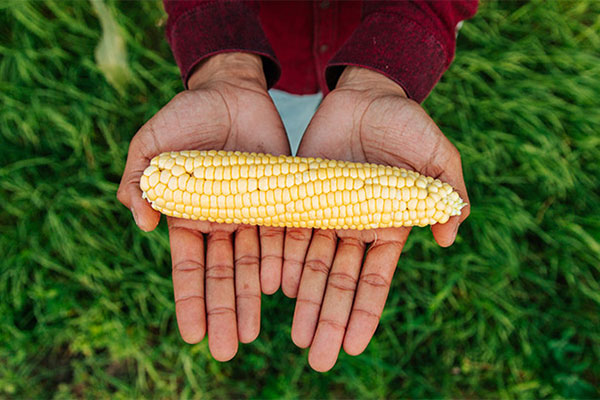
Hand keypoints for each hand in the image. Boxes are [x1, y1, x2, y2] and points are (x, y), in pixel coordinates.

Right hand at [117, 53, 289, 360]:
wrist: (231, 90)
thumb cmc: (186, 115)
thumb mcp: (151, 142)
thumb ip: (137, 179)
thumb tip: (141, 222)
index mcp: (188, 215)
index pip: (188, 268)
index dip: (190, 301)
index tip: (193, 335)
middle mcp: (221, 222)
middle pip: (222, 275)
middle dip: (223, 311)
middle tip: (226, 350)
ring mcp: (251, 212)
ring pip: (253, 264)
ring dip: (252, 298)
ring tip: (254, 332)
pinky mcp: (280, 197)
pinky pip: (281, 235)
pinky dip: (282, 261)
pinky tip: (283, 288)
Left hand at [282, 67, 469, 370]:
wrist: (365, 94)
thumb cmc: (406, 124)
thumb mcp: (437, 155)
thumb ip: (448, 193)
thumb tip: (450, 237)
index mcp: (388, 226)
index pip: (375, 279)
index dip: (365, 313)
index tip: (354, 347)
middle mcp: (354, 228)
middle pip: (340, 283)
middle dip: (330, 319)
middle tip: (318, 358)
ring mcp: (325, 213)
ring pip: (312, 266)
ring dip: (305, 302)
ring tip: (296, 337)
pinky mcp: (299, 195)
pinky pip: (288, 233)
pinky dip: (282, 260)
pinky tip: (273, 288)